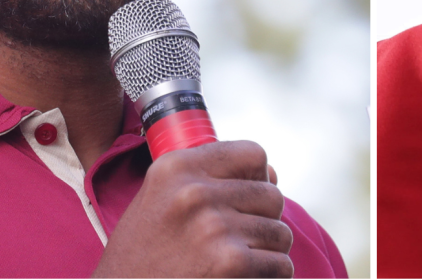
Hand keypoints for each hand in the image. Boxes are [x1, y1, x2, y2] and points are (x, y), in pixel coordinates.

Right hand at [93, 140, 293, 277]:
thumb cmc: (140, 259)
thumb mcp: (158, 201)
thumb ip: (208, 180)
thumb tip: (272, 175)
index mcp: (176, 167)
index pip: (252, 154)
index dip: (259, 178)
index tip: (247, 200)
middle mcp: (194, 191)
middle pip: (271, 195)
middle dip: (265, 221)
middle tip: (240, 241)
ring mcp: (213, 226)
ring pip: (280, 233)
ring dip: (267, 252)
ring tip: (238, 264)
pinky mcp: (231, 263)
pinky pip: (281, 265)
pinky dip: (270, 276)